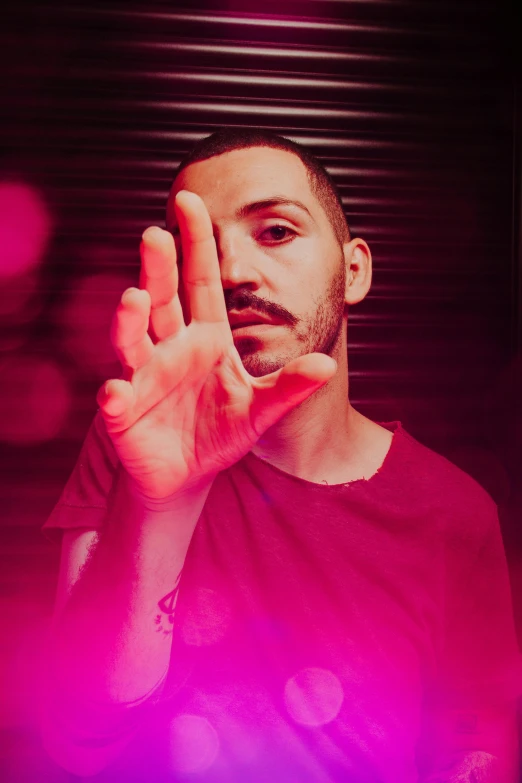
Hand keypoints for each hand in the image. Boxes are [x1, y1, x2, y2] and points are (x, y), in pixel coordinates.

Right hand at [97, 190, 336, 500]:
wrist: (188, 471)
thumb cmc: (221, 431)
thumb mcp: (261, 409)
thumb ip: (289, 387)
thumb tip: (328, 365)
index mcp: (206, 337)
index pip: (200, 280)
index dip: (196, 242)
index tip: (190, 199)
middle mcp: (170, 347)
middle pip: (162, 298)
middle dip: (158, 267)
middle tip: (155, 232)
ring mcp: (143, 376)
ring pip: (132, 340)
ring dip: (129, 320)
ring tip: (133, 299)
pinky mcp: (123, 411)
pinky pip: (116, 399)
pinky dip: (114, 396)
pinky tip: (116, 395)